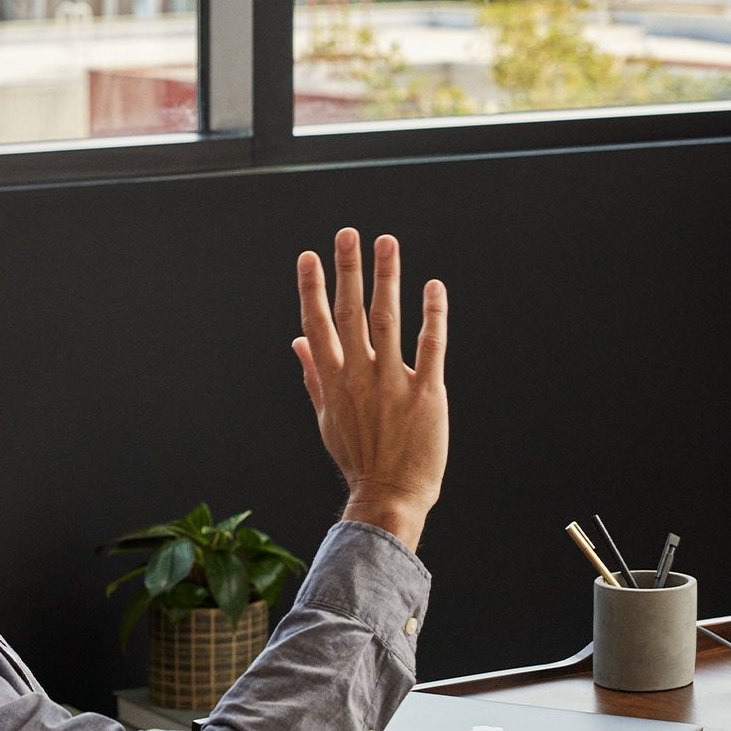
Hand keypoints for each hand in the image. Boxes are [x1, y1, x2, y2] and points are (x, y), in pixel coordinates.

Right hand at [293, 229, 447, 550]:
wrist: (388, 497)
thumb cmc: (359, 459)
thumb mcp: (327, 418)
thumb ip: (313, 376)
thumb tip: (297, 342)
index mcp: (333, 382)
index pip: (318, 326)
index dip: (312, 289)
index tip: (308, 256)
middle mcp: (359, 378)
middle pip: (350, 313)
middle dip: (348, 270)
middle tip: (348, 234)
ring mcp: (392, 385)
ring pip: (388, 321)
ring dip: (387, 279)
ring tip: (387, 243)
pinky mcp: (426, 395)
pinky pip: (431, 348)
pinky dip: (433, 316)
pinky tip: (433, 287)